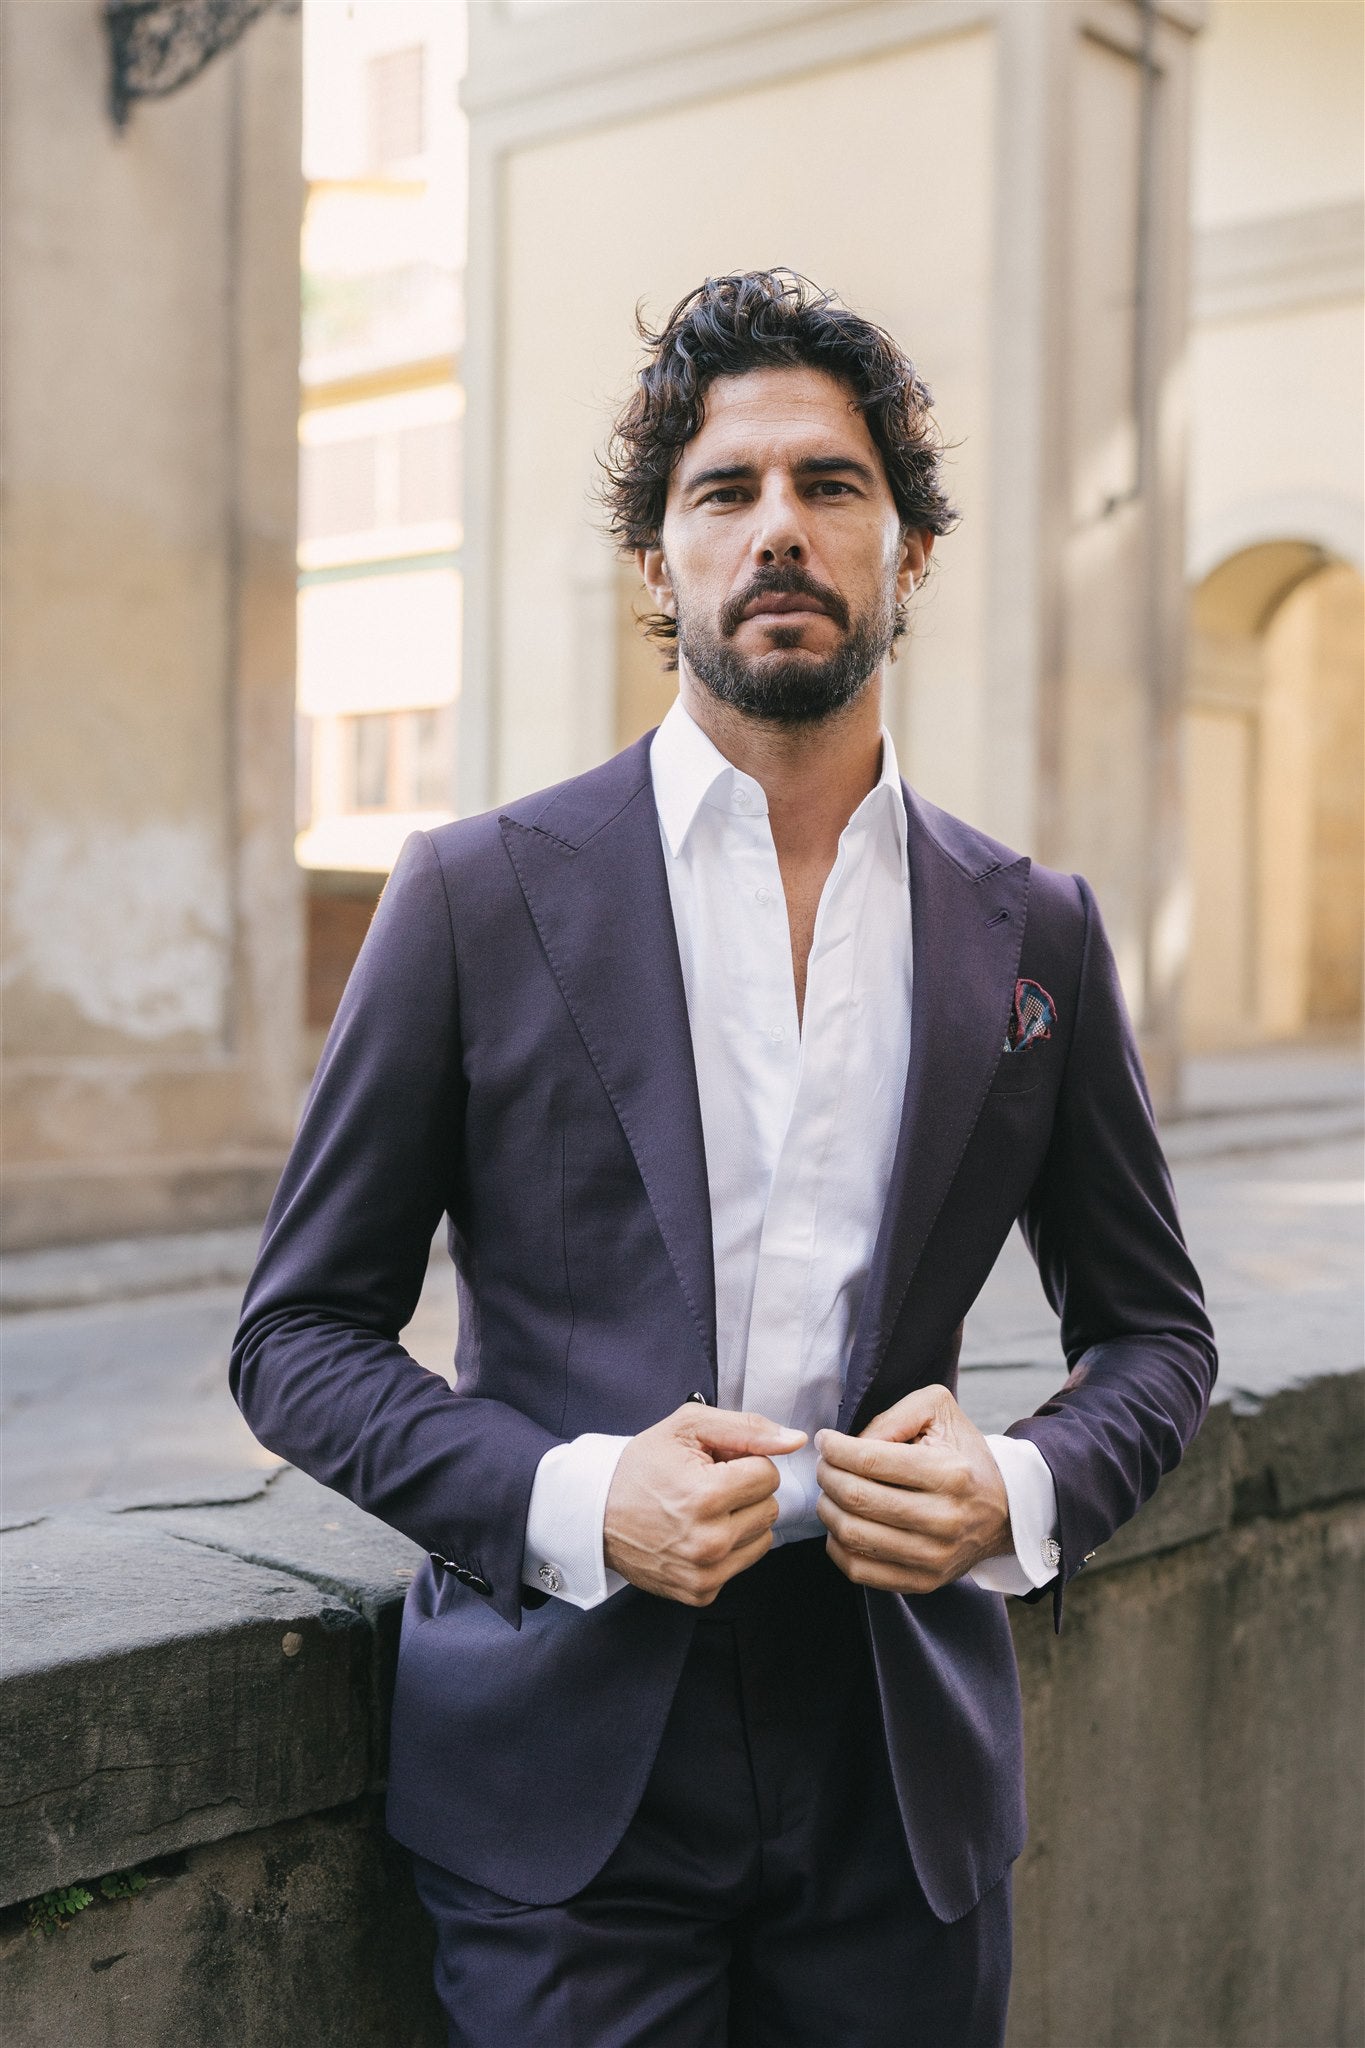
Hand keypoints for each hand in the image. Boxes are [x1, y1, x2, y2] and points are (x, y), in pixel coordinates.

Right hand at [604, 1404, 805, 1605]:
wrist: (596, 1513)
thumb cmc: (642, 1465)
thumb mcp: (689, 1428)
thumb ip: (748, 1429)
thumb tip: (795, 1440)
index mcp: (706, 1497)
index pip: (769, 1475)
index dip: (745, 1463)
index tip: (716, 1465)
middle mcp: (709, 1542)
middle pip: (770, 1507)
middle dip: (746, 1492)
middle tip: (707, 1486)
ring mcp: (705, 1573)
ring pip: (764, 1537)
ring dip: (742, 1520)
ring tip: (703, 1510)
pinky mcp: (701, 1593)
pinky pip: (743, 1563)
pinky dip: (728, 1547)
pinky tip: (698, 1534)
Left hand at [816, 1384, 1011, 1593]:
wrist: (1004, 1512)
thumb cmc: (964, 1457)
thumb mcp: (940, 1413)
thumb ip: (895, 1416)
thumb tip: (853, 1443)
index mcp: (950, 1474)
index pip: (870, 1460)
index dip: (835, 1448)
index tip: (825, 1440)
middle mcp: (944, 1519)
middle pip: (857, 1498)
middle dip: (827, 1476)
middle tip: (824, 1464)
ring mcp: (934, 1557)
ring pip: (853, 1535)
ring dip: (828, 1509)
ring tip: (831, 1492)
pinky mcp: (923, 1582)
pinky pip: (859, 1570)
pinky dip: (837, 1545)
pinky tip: (842, 1523)